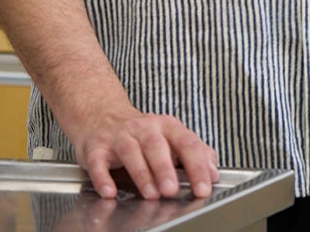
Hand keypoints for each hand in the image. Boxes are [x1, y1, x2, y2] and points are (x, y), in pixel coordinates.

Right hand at [63, 102, 218, 201]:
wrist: (102, 115)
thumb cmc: (142, 134)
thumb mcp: (171, 137)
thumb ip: (195, 152)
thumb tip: (212, 171)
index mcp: (167, 126)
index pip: (187, 143)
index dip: (197, 166)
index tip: (204, 187)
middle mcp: (144, 128)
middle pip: (157, 146)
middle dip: (165, 168)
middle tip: (173, 190)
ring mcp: (119, 136)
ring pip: (131, 152)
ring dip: (142, 174)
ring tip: (151, 193)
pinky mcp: (97, 147)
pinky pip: (98, 162)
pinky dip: (103, 177)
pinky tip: (110, 191)